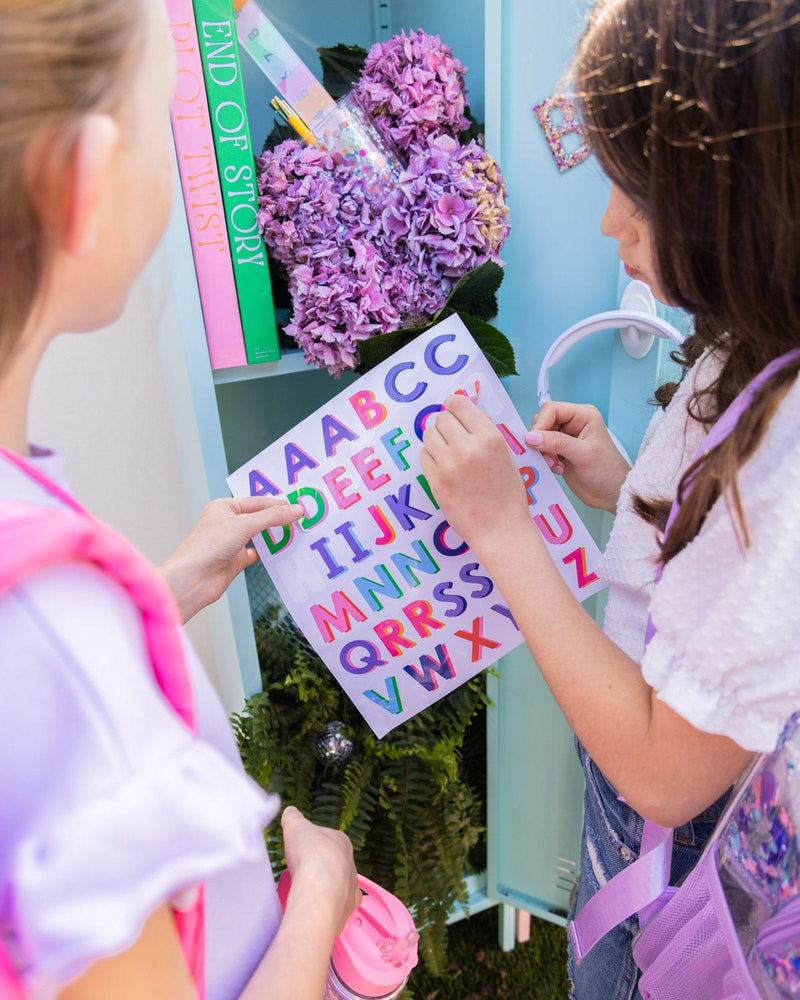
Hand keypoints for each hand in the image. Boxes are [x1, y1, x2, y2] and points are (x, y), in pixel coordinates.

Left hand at [159, 496, 302, 622]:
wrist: (193, 579)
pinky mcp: (235, 560)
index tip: (299, 506)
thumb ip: (272, 517)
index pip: (257, 502)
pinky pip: (258, 553)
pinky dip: (271, 552)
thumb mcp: (244, 525)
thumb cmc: (208, 545)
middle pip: (259, 517)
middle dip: (279, 519)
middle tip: (301, 519)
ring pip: (260, 536)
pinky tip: (285, 551)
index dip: (278, 504)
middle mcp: (227, 523)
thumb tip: (296, 510)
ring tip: (297, 533)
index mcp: (224, 507)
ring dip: (276, 535)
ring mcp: (232, 542)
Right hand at [281, 806, 360, 938]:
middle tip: (301, 872)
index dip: (312, 845)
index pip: (327, 841)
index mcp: (342, 842)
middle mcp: (351, 865)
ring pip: (337, 887)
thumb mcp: (296, 826)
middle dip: (319, 868)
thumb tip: (290, 811)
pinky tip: (313, 908)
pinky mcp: (346, 911)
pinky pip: (335, 909)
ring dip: (323, 889)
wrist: (319, 892)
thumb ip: (293, 817)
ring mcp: (350, 890)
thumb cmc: (310, 854)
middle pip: (333, 865)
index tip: (300, 850)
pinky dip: (325, 908)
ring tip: (304, 892)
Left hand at [420, 394, 533, 563]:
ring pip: (429, 436)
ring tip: (449, 454)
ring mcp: (449, 466)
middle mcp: (468, 448)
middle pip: (441, 418)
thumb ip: (484, 430)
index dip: (453, 406)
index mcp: (490, 438)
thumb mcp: (506, 454)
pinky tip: (443, 468)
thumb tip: (464, 408)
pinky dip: (431, 458)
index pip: (458, 404)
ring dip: (436, 441)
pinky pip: (423, 456)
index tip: (453, 412)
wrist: (501, 529)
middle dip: (446, 425)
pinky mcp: (436, 482)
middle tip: (453, 437)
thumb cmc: (507, 493)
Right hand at [525, 401, 630, 512]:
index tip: (534, 443)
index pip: (551, 410)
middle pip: (542, 422)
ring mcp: (565, 438)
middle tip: (551, 458)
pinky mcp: (559, 453)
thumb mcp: (583, 454)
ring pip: (539, 437)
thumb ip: (557, 443)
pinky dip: (544, 460)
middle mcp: (572, 423)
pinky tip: (558, 469)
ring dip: (543, 452)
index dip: (540, 424)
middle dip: (541, 440)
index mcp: (582, 415)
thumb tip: (530, 437)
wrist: (612, 495)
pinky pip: (541, 450)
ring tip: (555, 465)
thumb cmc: (607, 471)